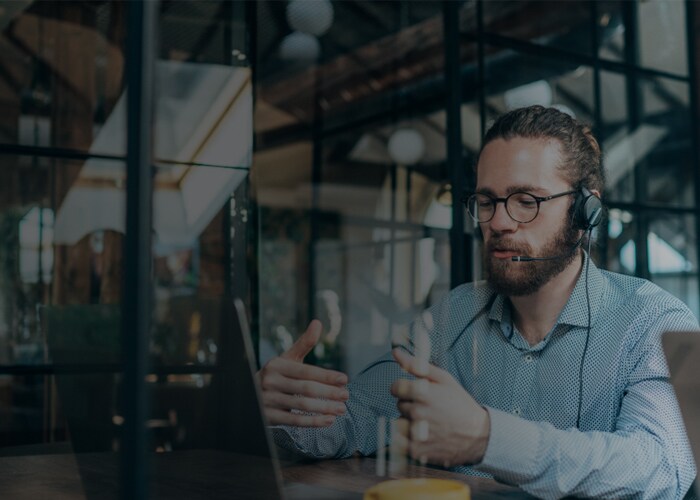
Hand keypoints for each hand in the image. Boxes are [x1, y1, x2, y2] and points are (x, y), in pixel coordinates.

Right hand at [258, 320, 348, 426]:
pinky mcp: (268, 417)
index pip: (306, 371)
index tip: (345, 379)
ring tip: (340, 409)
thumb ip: (304, 343)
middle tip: (347, 396)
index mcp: (277, 365)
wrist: (249, 394)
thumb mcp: (287, 358)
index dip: (326, 376)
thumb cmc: (276, 375)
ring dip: (324, 408)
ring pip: (301, 405)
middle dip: (329, 393)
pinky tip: (328, 420)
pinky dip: (312, 422)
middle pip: (306, 388)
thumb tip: (317, 322)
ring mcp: (268, 400)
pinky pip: (293, 421)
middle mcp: (270, 381)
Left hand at [390, 348, 489, 466]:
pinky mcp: (416, 451)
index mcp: (423, 392)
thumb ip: (417, 365)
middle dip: (411, 405)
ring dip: (409, 423)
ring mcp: (417, 433)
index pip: (395, 388)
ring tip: (427, 423)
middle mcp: (418, 412)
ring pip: (399, 423)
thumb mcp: (444, 379)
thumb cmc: (460, 404)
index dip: (404, 389)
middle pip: (400, 405)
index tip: (415, 393)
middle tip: (430, 409)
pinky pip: (400, 442)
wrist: (478, 435)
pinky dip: (409, 440)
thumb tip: (395, 351)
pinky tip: (425, 436)